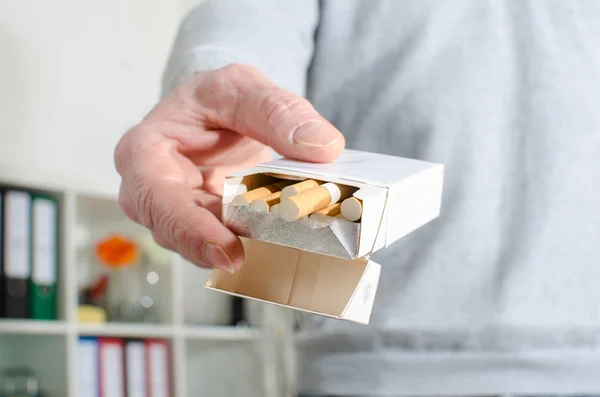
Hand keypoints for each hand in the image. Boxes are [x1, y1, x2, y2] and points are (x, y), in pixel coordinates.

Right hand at [114, 64, 344, 272]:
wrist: (219, 112)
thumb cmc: (215, 98)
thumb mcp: (243, 87)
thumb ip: (278, 111)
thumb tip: (321, 146)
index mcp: (145, 153)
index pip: (155, 197)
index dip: (188, 228)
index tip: (227, 248)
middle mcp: (153, 191)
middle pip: (174, 232)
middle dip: (215, 249)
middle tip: (257, 260)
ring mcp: (179, 213)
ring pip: (201, 245)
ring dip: (240, 249)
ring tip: (282, 248)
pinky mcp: (206, 226)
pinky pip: (225, 242)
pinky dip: (254, 244)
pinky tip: (283, 242)